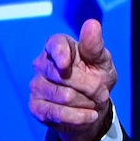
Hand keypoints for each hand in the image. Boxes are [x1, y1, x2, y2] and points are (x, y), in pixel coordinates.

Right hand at [29, 19, 117, 140]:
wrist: (93, 106)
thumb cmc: (96, 76)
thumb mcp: (102, 61)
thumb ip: (95, 45)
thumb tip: (92, 24)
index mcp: (58, 46)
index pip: (55, 45)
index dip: (59, 53)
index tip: (66, 64)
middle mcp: (42, 64)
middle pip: (63, 75)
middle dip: (90, 86)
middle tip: (103, 92)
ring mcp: (37, 86)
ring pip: (63, 96)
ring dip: (86, 102)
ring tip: (94, 103)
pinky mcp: (36, 107)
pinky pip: (57, 113)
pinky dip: (78, 117)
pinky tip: (89, 116)